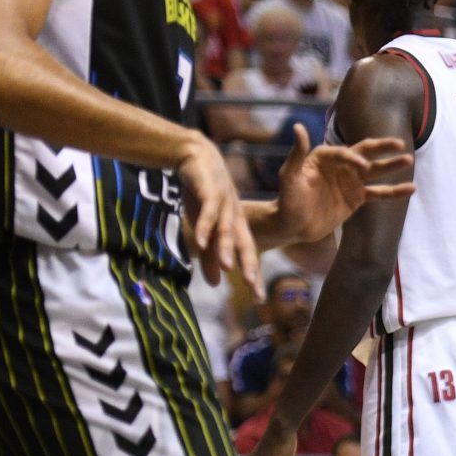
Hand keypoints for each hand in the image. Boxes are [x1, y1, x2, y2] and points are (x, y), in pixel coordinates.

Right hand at [177, 133, 256, 282]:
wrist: (197, 156)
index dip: (253, 275)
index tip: (259, 299)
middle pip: (244, 244)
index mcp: (237, 225)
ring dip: (226, 247)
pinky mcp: (209, 191)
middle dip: (249, 266)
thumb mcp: (205, 227)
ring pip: (226, 228)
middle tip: (254, 287)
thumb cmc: (203, 195)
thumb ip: (210, 255)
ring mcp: (224, 203)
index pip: (248, 254)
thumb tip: (216, 284)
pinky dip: (203, 225)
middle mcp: (235, 216)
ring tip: (228, 268)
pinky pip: (207, 211)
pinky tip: (199, 240)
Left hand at [270, 126, 415, 244]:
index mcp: (324, 156)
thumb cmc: (287, 200)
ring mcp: (350, 182)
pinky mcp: (357, 198)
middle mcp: (340, 166)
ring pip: (376, 171)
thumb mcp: (290, 176)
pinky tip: (411, 188)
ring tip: (409, 161)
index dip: (354, 158)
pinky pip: (379, 193)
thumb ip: (297, 152)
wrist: (291, 226)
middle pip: (366, 153)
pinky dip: (395, 191)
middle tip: (400, 144)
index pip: (344, 152)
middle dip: (382, 148)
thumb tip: (299, 126)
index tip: (363, 168)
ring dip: (392, 166)